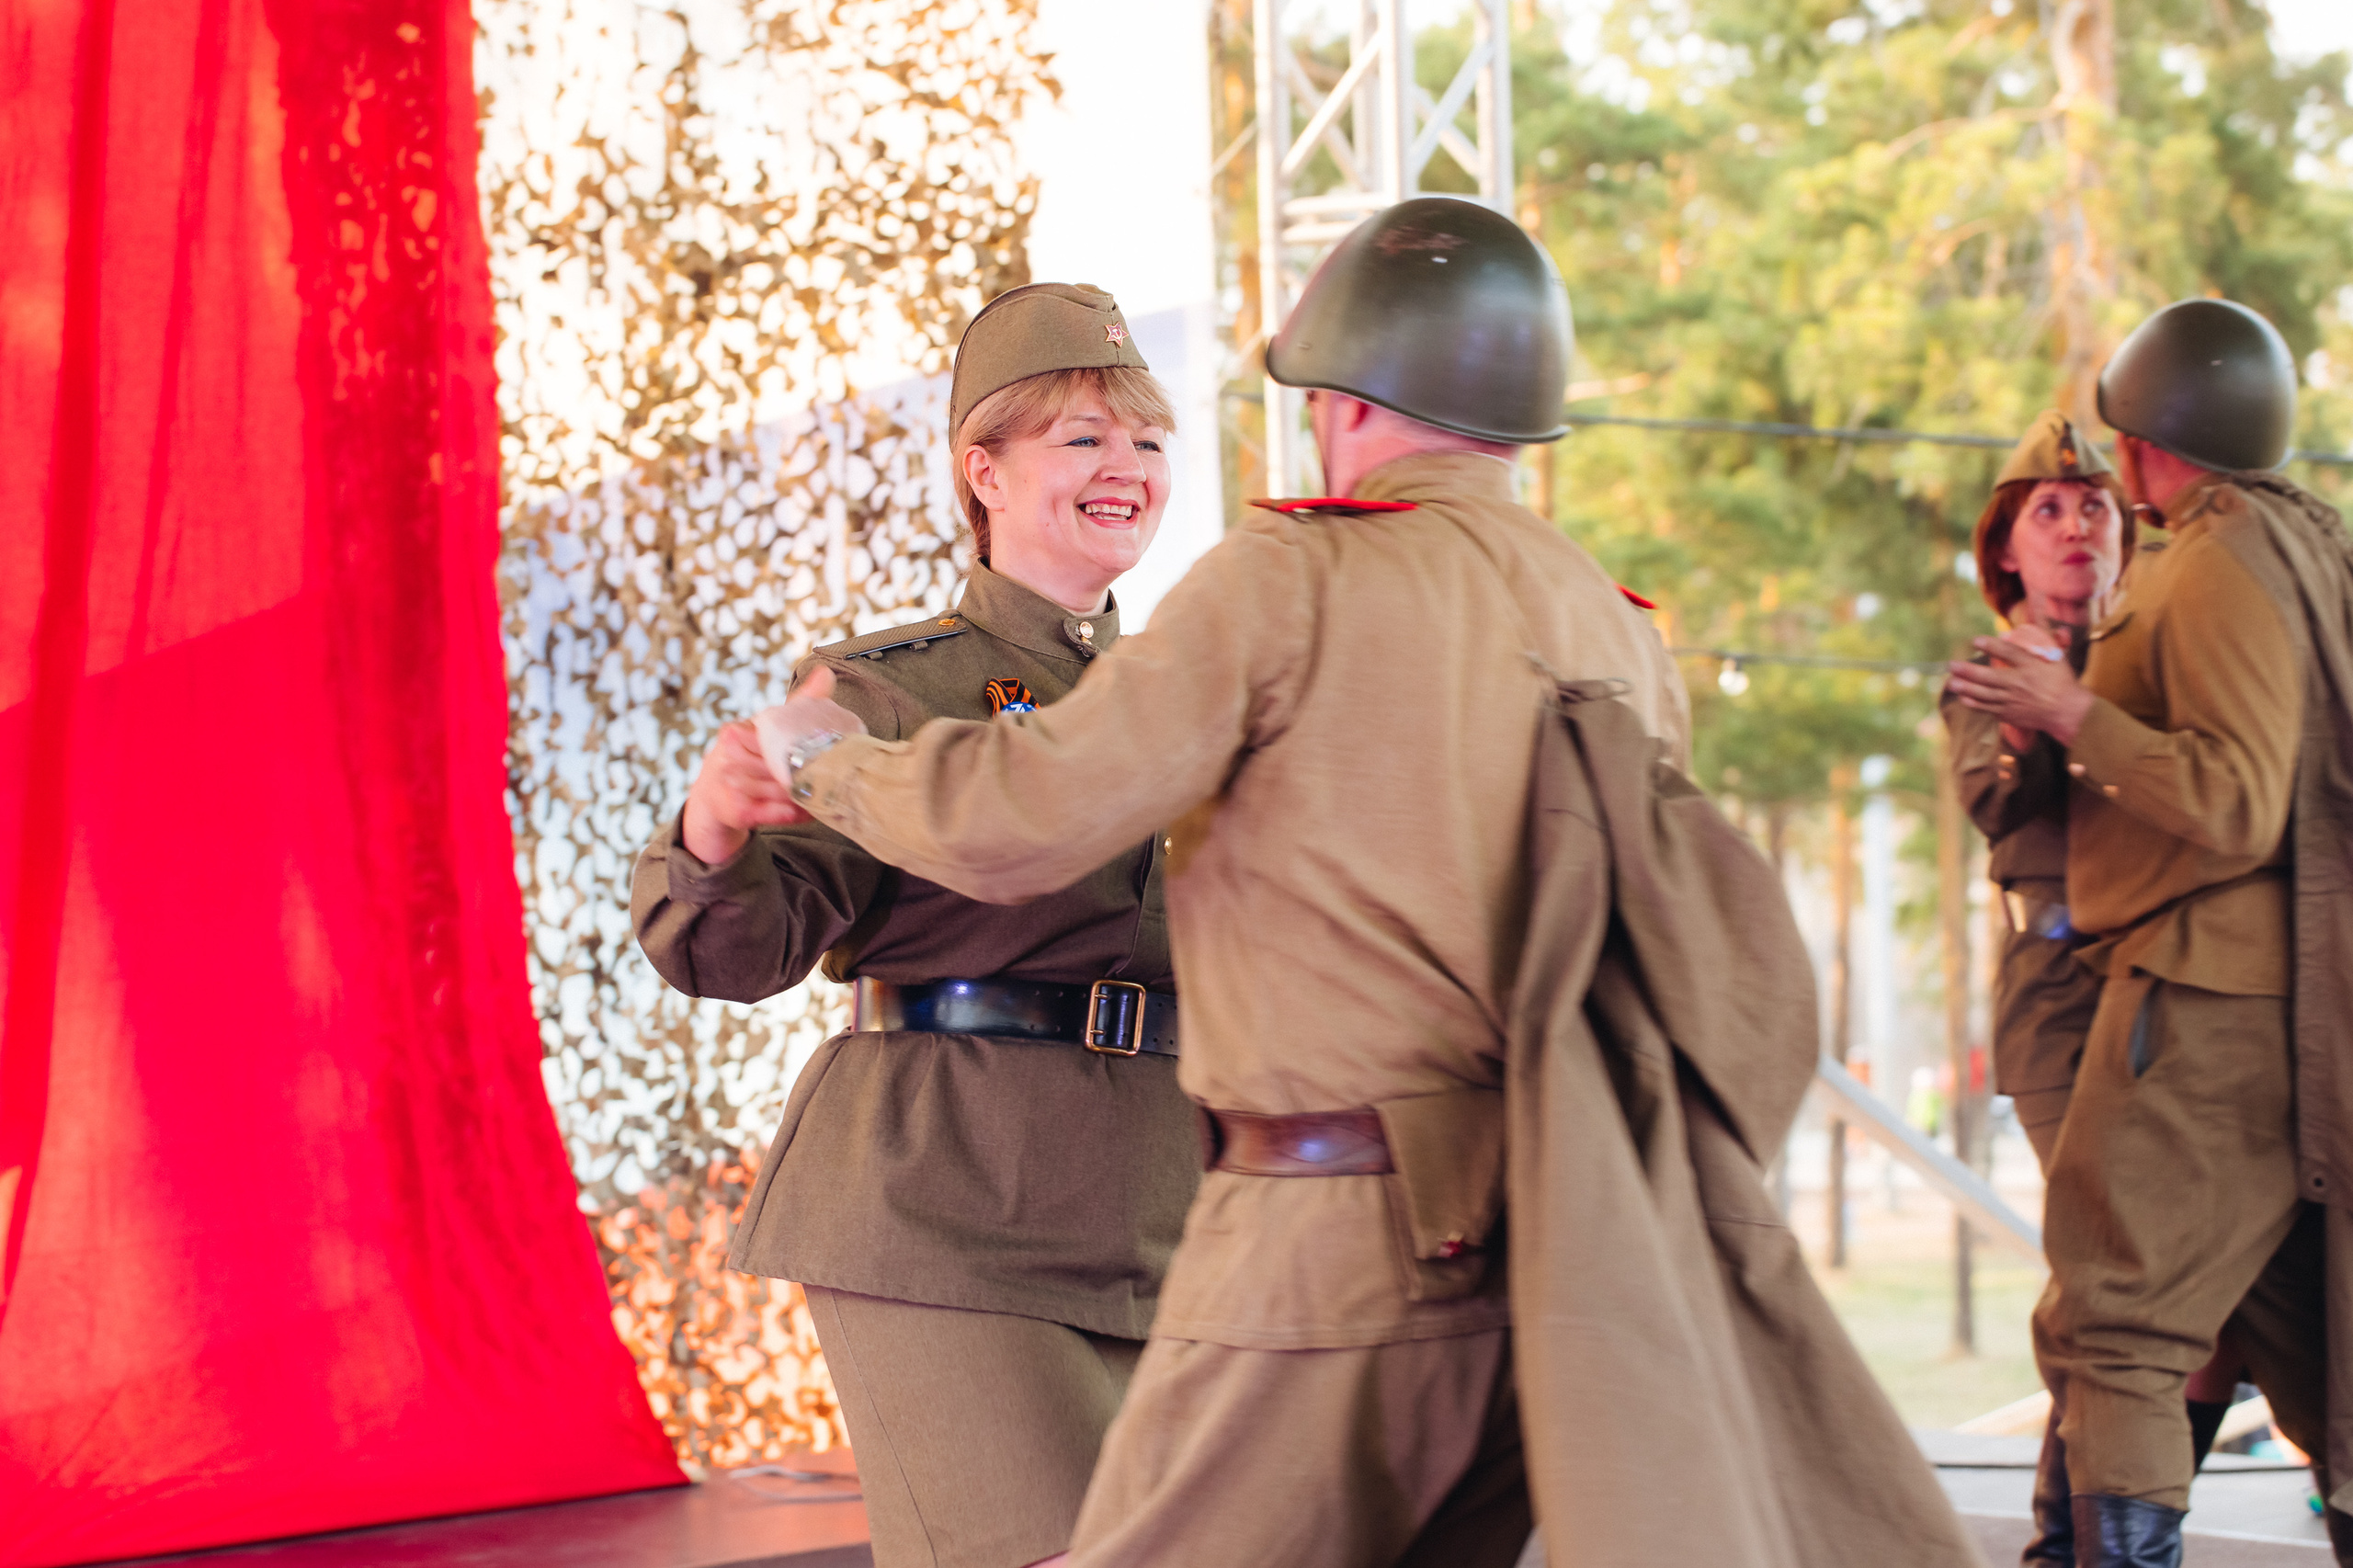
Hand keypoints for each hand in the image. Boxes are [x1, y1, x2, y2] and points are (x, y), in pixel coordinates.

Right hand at [680, 669, 866, 862]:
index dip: (804, 749)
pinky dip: (796, 813)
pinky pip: (776, 813)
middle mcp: (727, 756)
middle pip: (782, 765)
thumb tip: (826, 672)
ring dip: (807, 794)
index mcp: (735, 732)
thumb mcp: (768, 731)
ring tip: (826, 792)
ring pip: (783, 790)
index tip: (823, 752)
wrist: (716, 799)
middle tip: (834, 773)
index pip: (778, 739)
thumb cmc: (750, 759)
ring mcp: (728, 784)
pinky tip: (809, 810)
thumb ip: (799, 703)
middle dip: (810, 772)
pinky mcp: (734, 810)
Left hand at [1945, 635, 2095, 746]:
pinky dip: (1974, 703)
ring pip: (1984, 694)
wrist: (2067, 711)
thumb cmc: (2059, 679)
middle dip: (1968, 671)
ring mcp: (2014, 700)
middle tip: (1952, 665)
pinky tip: (1963, 697)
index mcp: (2032, 666)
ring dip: (1965, 688)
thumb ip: (2037, 636)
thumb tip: (2017, 622)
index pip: (2009, 653)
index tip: (1975, 640)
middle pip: (1989, 677)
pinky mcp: (2010, 714)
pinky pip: (1988, 708)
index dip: (1991, 646)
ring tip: (1951, 682)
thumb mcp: (2054, 654)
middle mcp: (2021, 683)